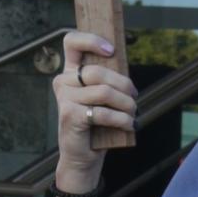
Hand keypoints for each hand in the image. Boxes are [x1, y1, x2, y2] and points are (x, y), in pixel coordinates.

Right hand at [51, 31, 138, 183]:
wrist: (82, 157)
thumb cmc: (95, 124)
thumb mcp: (101, 96)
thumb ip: (107, 77)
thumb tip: (123, 61)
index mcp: (70, 72)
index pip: (71, 42)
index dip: (91, 40)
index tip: (111, 51)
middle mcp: (63, 82)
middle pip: (97, 71)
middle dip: (123, 84)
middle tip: (134, 97)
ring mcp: (64, 99)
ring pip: (104, 92)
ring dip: (126, 104)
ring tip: (133, 112)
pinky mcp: (69, 115)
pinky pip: (103, 112)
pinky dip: (121, 119)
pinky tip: (129, 124)